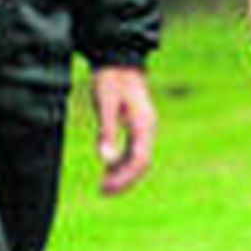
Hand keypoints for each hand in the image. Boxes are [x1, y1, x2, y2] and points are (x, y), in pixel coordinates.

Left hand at [91, 65, 155, 195]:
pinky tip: (108, 169)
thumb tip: (105, 160)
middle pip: (141, 163)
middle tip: (103, 192)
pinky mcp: (137, 125)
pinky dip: (122, 163)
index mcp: (143, 124)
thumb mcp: (104, 105)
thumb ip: (106, 132)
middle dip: (124, 180)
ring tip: (103, 186)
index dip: (124, 178)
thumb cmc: (110, 79)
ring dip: (122, 174)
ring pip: (138, 158)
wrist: (118, 58)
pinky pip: (134, 150)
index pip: (140, 160)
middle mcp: (148, 128)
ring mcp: (144, 127)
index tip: (105, 188)